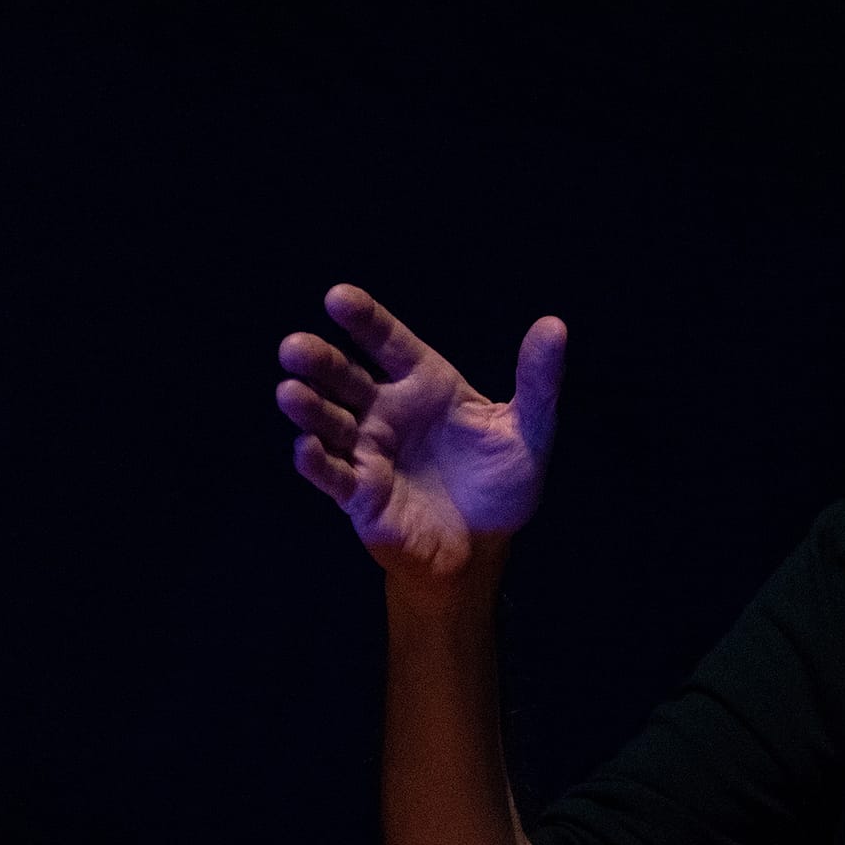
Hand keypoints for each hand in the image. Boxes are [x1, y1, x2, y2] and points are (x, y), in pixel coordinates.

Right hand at [276, 284, 564, 584]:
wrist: (484, 547)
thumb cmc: (501, 484)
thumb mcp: (528, 431)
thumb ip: (538, 381)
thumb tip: (555, 326)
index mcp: (424, 382)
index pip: (387, 341)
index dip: (364, 319)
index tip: (338, 297)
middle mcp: (387, 410)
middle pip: (344, 377)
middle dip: (318, 360)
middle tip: (293, 346)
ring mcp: (369, 451)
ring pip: (327, 422)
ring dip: (308, 408)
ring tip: (289, 392)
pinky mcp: (360, 495)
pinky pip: (332, 476)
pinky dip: (317, 463)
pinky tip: (306, 448)